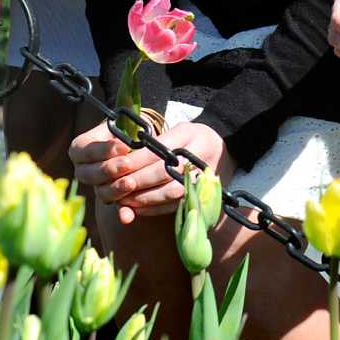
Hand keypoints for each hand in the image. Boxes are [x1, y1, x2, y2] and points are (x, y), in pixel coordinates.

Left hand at [69, 117, 233, 223]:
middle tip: (115, 186)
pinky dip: (153, 209)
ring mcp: (199, 179)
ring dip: (142, 198)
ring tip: (123, 199)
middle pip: (160, 173)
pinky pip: (173, 206)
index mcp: (188, 136)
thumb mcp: (179, 130)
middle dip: (135, 182)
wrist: (224, 150)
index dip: (134, 161)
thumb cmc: (194, 138)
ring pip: (167, 193)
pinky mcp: (198, 195)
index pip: (156, 151)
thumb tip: (125, 156)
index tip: (116, 165)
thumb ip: (155, 142)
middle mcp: (195, 158)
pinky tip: (137, 207)